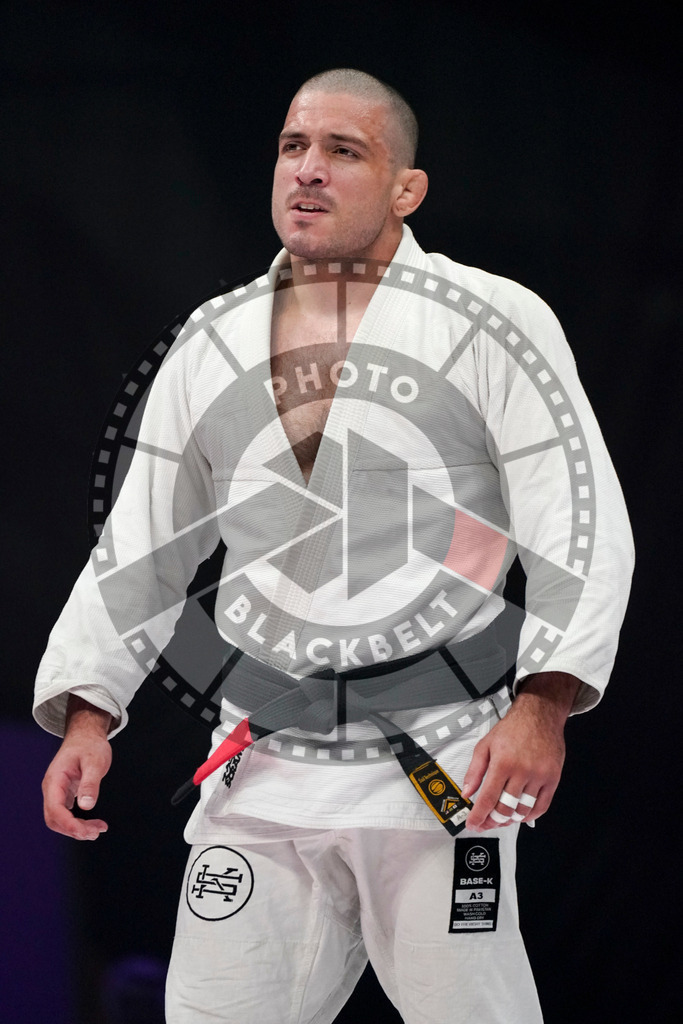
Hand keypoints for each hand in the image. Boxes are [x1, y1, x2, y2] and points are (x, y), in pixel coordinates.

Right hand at [42, 695, 113, 839]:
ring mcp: (56, 792)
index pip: (55, 809)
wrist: (86, 735)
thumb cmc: (90, 745)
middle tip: (96, 833)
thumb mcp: (94, 761)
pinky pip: (66, 814)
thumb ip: (90, 782)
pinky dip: (78, 823)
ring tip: (98, 830)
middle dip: (73, 830)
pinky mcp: (64, 794)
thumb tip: (87, 806)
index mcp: (55, 780)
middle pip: (54, 819)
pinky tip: (93, 825)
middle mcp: (51, 788)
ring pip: (59, 819)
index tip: (85, 832)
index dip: (68, 824)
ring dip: (76, 829)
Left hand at [461, 672, 579, 830]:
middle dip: (493, 821)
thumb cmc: (512, 729)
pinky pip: (542, 806)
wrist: (539, 715)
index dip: (479, 816)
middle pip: (506, 808)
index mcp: (502, 763)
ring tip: (501, 818)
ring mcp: (539, 776)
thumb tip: (467, 793)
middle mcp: (522, 771)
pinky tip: (521, 815)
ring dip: (510, 819)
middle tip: (486, 823)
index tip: (473, 825)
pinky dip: (530, 815)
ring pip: (523, 810)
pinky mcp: (552, 778)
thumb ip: (474, 770)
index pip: (488, 798)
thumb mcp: (485, 745)